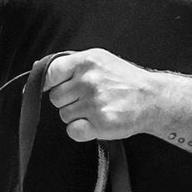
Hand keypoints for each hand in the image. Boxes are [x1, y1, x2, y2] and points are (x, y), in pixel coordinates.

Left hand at [42, 49, 156, 142]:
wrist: (153, 98)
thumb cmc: (124, 80)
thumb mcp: (99, 60)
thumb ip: (71, 64)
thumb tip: (38, 69)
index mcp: (87, 62)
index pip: (50, 73)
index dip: (49, 84)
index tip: (56, 88)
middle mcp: (89, 81)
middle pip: (55, 98)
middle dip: (68, 100)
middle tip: (88, 98)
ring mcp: (95, 103)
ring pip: (64, 115)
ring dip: (76, 116)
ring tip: (97, 109)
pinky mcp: (100, 123)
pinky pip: (72, 131)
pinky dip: (81, 131)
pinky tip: (95, 122)